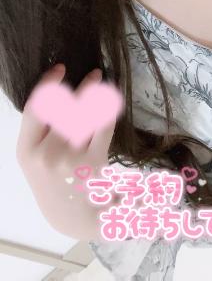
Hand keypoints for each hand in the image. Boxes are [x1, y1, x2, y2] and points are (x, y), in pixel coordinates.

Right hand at [16, 63, 115, 239]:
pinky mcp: (93, 162)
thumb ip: (42, 131)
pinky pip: (102, 126)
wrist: (74, 217)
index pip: (35, 108)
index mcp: (26, 152)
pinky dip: (107, 109)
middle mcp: (45, 154)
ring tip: (101, 82)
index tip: (59, 69)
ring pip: (85, 114)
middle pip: (65, 107)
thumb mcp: (36, 160)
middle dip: (82, 87)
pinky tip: (110, 99)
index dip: (48, 84)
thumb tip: (57, 91)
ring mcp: (70, 158)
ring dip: (96, 93)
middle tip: (93, 74)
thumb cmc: (54, 182)